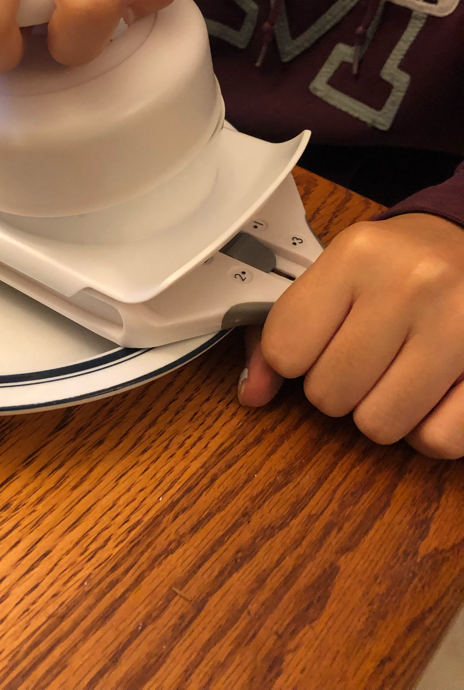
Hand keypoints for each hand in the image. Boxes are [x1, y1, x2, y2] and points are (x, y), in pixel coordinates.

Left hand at [238, 213, 463, 458]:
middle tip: (362, 357)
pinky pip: (436, 441)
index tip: (315, 344)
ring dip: (379, 411)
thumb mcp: (336, 274)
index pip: (285, 348)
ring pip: (378, 425)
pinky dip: (425, 430)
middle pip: (329, 394)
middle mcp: (411, 284)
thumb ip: (286, 330)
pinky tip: (430, 394)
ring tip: (396, 373)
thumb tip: (252, 393)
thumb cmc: (397, 266)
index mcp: (357, 255)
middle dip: (337, 386)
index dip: (291, 359)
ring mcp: (460, 325)